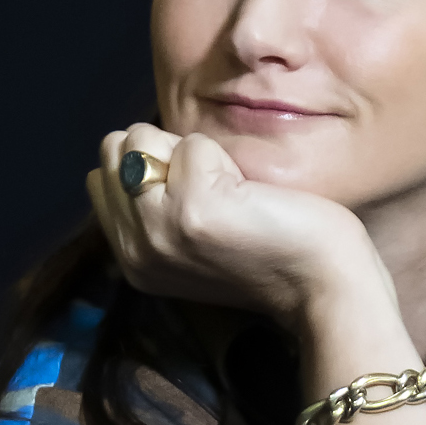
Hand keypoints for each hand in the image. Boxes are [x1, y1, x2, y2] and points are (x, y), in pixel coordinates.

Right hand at [86, 123, 393, 331]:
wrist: (323, 285)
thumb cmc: (272, 251)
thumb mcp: (191, 239)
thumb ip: (156, 207)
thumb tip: (137, 148)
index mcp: (130, 259)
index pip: (102, 174)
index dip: (152, 166)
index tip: (199, 199)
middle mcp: (134, 249)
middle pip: (115, 149)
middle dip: (164, 152)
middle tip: (218, 196)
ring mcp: (158, 228)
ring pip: (143, 139)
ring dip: (194, 154)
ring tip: (231, 197)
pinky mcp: (192, 208)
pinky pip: (193, 144)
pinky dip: (226, 158)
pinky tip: (250, 198)